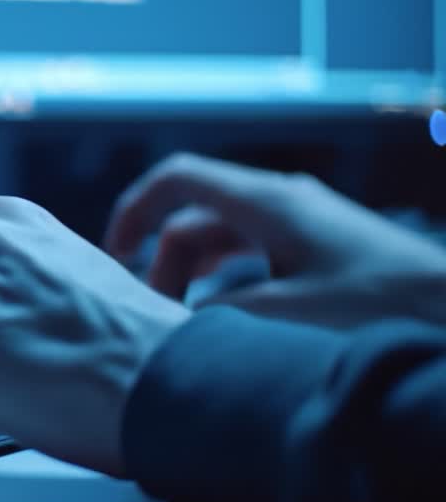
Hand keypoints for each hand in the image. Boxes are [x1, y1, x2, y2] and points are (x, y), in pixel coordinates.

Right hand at [104, 153, 445, 328]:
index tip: (116, 256)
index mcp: (266, 202)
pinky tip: (225, 318)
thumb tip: (178, 322)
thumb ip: (222, 313)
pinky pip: (250, 251)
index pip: (176, 179)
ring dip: (193, 274)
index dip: (135, 210)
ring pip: (221, 237)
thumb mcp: (288, 313)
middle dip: (163, 261)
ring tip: (182, 321)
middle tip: (155, 316)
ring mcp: (301, 220)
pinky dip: (224, 279)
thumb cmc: (383, 303)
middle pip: (194, 217)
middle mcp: (280, 200)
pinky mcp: (318, 244)